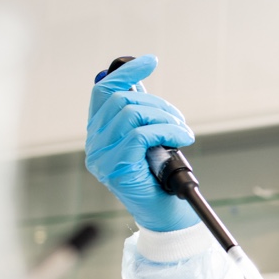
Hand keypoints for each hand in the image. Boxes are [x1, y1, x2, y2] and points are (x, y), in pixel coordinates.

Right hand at [86, 54, 199, 231]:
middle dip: (158, 104)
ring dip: (166, 118)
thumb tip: (139, 84)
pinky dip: (167, 131)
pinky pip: (140, 134)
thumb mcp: (150, 142)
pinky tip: (182, 138)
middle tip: (179, 120)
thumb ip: (141, 117)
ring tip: (183, 132)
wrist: (166, 216)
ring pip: (131, 114)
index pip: (104, 92)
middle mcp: (94, 144)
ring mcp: (101, 157)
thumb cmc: (160, 180)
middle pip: (121, 101)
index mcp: (99, 134)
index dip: (127, 73)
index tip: (151, 61)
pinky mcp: (116, 168)